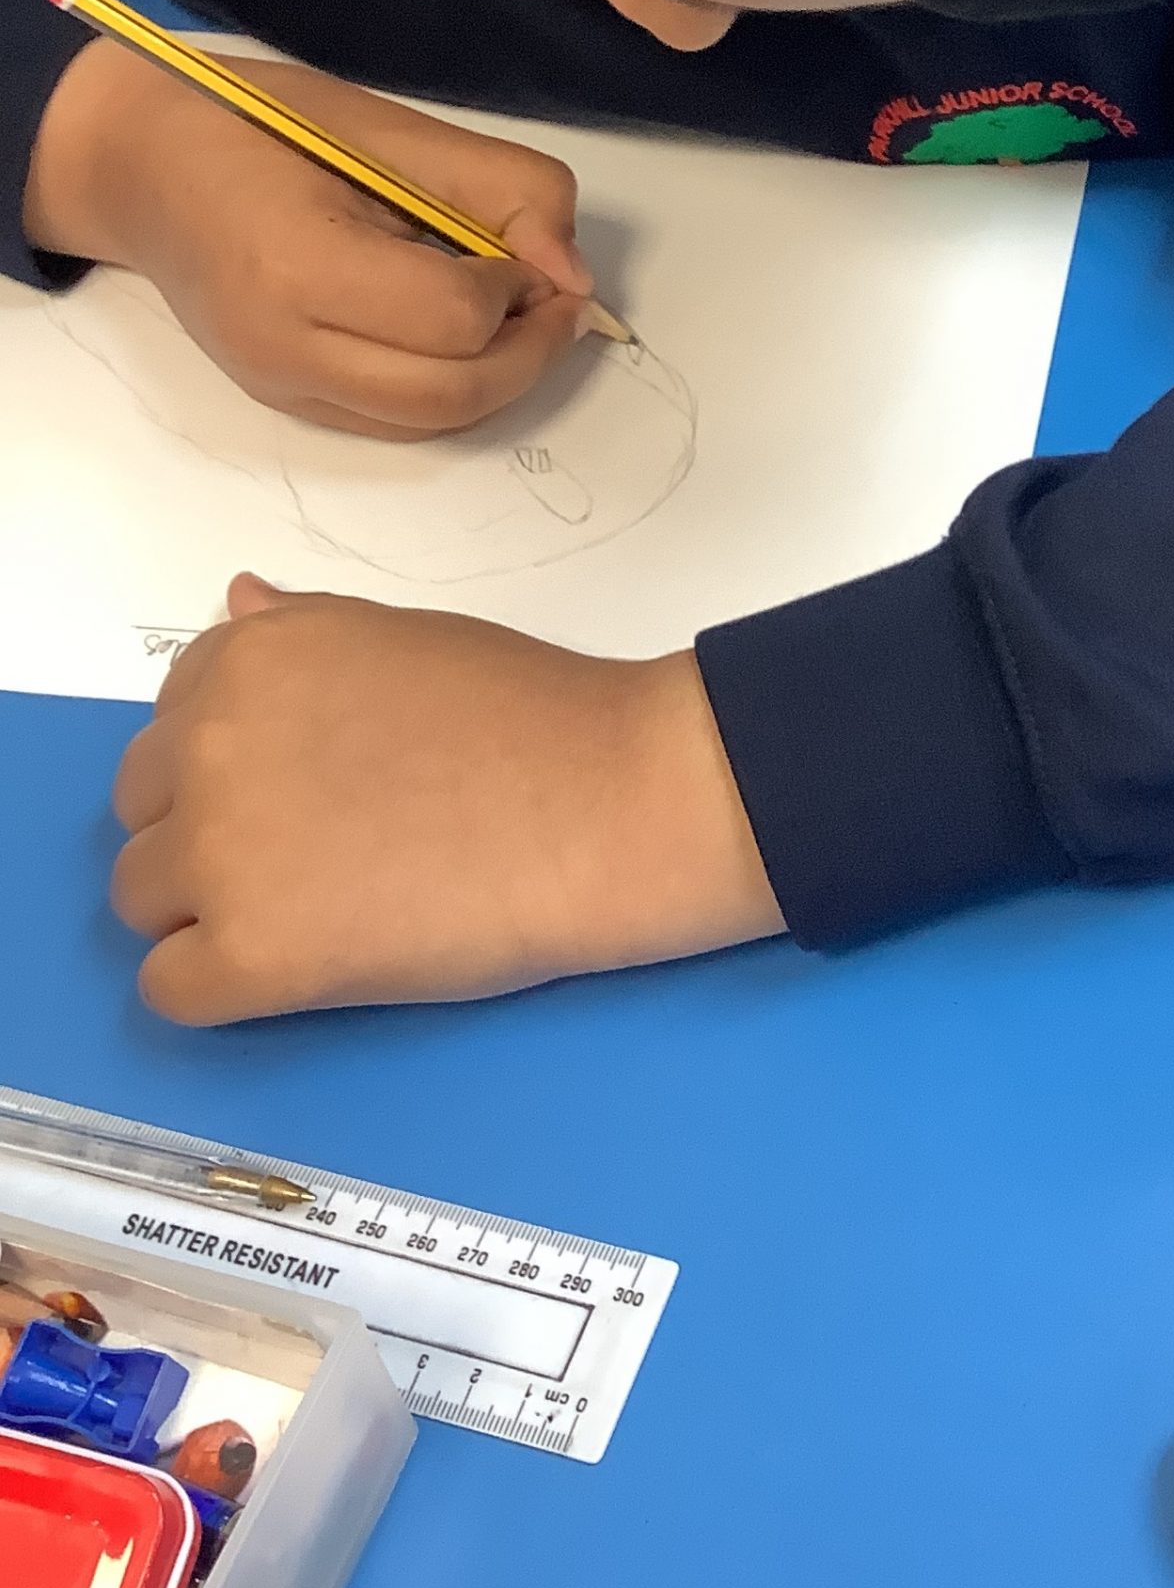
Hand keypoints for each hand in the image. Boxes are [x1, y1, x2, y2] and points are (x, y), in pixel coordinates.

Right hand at [25, 39, 593, 436]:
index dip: (519, 289)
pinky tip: (464, 337)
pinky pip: (399, 422)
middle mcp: (283, 346)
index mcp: (299, 263)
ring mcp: (279, 387)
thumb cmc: (263, 127)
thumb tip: (571, 276)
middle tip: (555, 299)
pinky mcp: (285, 404)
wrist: (140, 166)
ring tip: (517, 316)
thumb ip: (503, 190)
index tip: (527, 250)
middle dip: (532, 351)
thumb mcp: (395, 131)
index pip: (453, 317)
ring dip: (503, 377)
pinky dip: (456, 388)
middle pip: (454, 394)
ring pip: (434, 423)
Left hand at [111, 577, 784, 1024]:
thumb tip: (237, 600)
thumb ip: (302, 631)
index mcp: (248, 660)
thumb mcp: (406, 637)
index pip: (171, 724)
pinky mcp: (253, 954)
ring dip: (216, 908)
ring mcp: (224, 853)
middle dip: (213, 833)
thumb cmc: (536, 715)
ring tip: (329, 905)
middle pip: (144, 814)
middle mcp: (211, 746)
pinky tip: (312, 963)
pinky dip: (225, 985)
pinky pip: (171, 987)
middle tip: (327, 851)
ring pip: (144, 901)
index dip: (238, 763)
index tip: (313, 786)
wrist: (615, 803)